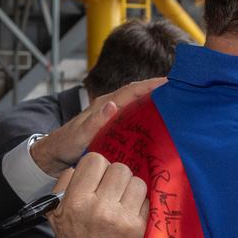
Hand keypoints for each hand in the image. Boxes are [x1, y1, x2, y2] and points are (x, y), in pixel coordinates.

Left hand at [30, 78, 164, 176]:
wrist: (54, 155)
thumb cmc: (65, 144)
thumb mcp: (79, 135)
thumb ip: (94, 121)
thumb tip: (112, 105)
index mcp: (104, 104)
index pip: (132, 90)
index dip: (150, 85)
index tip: (169, 82)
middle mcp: (111, 108)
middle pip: (138, 95)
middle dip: (158, 90)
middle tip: (182, 91)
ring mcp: (113, 118)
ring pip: (138, 106)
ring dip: (155, 103)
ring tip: (177, 105)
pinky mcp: (115, 128)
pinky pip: (135, 118)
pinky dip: (148, 117)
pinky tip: (159, 124)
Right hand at [47, 152, 148, 237]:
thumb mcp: (55, 211)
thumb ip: (65, 182)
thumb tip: (84, 165)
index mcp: (76, 201)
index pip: (95, 160)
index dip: (97, 167)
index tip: (97, 178)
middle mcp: (99, 208)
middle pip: (119, 168)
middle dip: (114, 176)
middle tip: (110, 189)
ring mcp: (121, 218)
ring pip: (136, 181)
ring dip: (129, 187)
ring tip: (121, 199)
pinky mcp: (138, 228)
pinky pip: (146, 199)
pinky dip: (138, 203)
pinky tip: (129, 212)